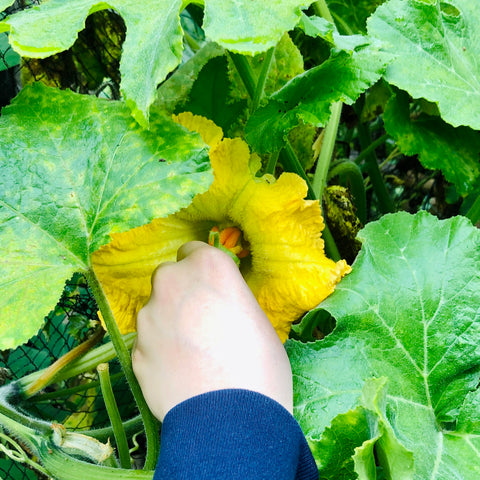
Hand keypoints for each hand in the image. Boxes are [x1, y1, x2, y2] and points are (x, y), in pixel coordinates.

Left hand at [132, 241, 292, 420]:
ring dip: (167, 321)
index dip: (202, 271)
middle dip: (180, 292)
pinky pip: (147, 342)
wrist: (232, 418)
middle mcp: (172, 282)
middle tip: (199, 321)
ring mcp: (148, 316)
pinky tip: (178, 372)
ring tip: (189, 354)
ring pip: (155, 310)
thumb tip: (216, 304)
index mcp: (208, 266)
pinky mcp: (136, 350)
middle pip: (169, 277)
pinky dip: (158, 350)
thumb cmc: (260, 364)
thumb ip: (227, 298)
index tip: (209, 288)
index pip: (194, 250)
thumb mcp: (255, 318)